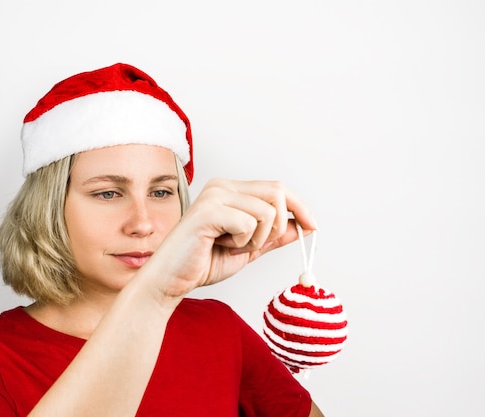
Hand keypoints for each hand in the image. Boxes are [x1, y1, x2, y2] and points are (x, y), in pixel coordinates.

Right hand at [143, 178, 316, 297]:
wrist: (171, 279)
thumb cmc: (202, 263)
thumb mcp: (247, 249)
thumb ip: (272, 236)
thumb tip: (300, 226)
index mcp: (231, 190)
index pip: (277, 188)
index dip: (299, 206)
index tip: (312, 226)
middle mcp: (223, 186)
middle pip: (277, 192)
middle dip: (277, 226)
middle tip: (256, 245)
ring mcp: (215, 196)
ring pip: (267, 211)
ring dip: (257, 238)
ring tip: (231, 246)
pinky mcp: (208, 211)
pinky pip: (248, 223)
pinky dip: (242, 242)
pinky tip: (220, 246)